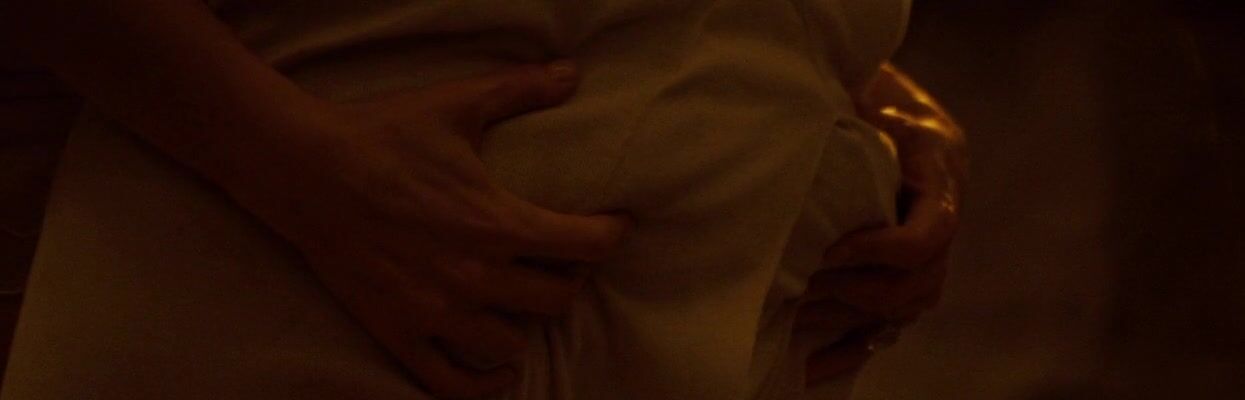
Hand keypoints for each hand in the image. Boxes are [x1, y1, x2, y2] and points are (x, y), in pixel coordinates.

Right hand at [222, 61, 629, 397]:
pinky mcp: (398, 332)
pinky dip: (482, 384)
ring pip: (511, 342)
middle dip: (571, 277)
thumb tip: (571, 73)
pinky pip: (451, 383)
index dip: (610, 234)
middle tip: (564, 259)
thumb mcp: (458, 104)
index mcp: (496, 222)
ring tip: (524, 300)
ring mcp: (435, 311)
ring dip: (526, 322)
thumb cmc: (384, 134)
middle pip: (557, 299)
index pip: (584, 245)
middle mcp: (474, 276)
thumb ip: (520, 90)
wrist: (305, 168)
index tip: (613, 223)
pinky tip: (501, 370)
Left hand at [800, 86, 965, 384]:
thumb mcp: (870, 99)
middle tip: (800, 282)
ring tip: (795, 312)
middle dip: (854, 288)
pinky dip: (849, 352)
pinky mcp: (901, 283)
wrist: (894, 117)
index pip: (929, 237)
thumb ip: (859, 118)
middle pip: (915, 284)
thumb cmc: (874, 104)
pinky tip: (811, 370)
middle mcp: (942, 226)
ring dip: (848, 317)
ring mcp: (925, 262)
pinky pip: (885, 330)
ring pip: (904, 310)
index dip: (881, 250)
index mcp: (940, 180)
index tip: (831, 249)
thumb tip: (817, 124)